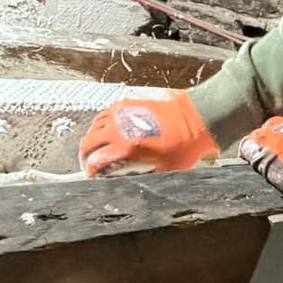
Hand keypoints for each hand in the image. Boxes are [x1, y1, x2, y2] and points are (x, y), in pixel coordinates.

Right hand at [80, 91, 219, 176]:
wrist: (197, 119)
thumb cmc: (185, 147)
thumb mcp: (163, 170)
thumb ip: (140, 175)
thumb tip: (126, 180)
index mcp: (126, 149)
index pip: (94, 162)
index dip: (90, 171)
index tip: (92, 175)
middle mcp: (118, 129)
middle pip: (88, 142)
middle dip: (85, 155)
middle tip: (90, 162)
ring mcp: (122, 114)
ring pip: (94, 126)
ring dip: (93, 138)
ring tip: (97, 146)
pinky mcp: (129, 103)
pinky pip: (107, 113)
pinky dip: (103, 122)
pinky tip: (110, 129)